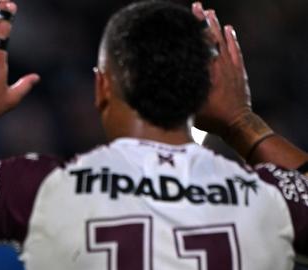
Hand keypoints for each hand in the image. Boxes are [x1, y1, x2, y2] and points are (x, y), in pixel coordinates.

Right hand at [193, 3, 251, 137]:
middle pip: (211, 38)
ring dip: (216, 26)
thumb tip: (163, 82)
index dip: (192, 30)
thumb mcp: (190, 105)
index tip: (185, 17)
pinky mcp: (238, 71)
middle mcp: (220, 65)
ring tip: (209, 12)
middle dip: (203, 22)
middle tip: (197, 7)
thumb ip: (180, 92)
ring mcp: (231, 67)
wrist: (236, 124)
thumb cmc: (211, 118)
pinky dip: (232, 39)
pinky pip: (235, 50)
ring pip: (223, 41)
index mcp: (206, 72)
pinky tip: (228, 29)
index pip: (198, 45)